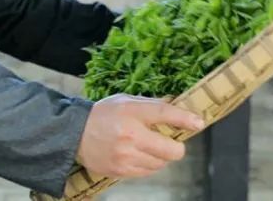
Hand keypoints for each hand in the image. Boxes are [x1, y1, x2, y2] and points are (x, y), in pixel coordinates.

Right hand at [75, 94, 204, 179]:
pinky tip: (138, 154)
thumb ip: (151, 104)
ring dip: (161, 157)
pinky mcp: (121, 171)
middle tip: (172, 142)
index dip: (184, 119)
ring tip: (149, 147)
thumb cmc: (103, 114)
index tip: (198, 122)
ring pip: (161, 163)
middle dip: (176, 147)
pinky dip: (149, 164)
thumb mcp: (125, 100)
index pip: (164, 114)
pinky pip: (148, 171)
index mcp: (131, 112)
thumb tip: (176, 105)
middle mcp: (130, 136)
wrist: (74, 134)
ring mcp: (126, 156)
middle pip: (171, 150)